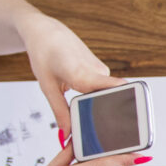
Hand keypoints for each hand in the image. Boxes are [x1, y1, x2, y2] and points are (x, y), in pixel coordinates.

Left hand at [18, 15, 111, 136]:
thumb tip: (67, 133)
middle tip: (82, 122)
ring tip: (73, 93)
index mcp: (82, 73)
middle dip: (100, 113)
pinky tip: (76, 85)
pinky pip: (101, 87)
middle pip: (110, 99)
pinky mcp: (101, 68)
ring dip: (93, 101)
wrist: (46, 32)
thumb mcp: (47, 87)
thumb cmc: (44, 53)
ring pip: (104, 94)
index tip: (117, 123)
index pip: (116, 88)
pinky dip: (91, 92)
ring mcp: (102, 68)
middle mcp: (97, 70)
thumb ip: (60, 112)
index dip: (121, 105)